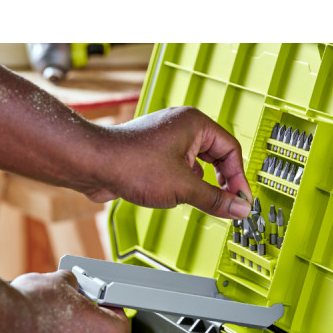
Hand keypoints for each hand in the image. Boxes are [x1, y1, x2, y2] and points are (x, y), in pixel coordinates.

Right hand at [0, 270, 129, 332]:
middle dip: (89, 326)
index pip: (120, 318)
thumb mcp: (62, 281)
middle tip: (72, 310)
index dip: (105, 306)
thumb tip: (71, 286)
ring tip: (53, 323)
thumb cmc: (34, 308)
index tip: (96, 301)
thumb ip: (75, 287)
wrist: (0, 327)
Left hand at [89, 106, 252, 218]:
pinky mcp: (152, 154)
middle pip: (216, 156)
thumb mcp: (183, 187)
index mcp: (194, 123)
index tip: (241, 201)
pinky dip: (182, 184)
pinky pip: (178, 169)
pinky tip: (173, 196)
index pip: (231, 150)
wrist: (91, 164)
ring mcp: (165, 139)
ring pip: (196, 165)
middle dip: (221, 181)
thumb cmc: (130, 163)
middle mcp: (181, 127)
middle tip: (226, 204)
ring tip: (197, 199)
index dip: (239, 178)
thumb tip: (239, 209)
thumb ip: (215, 199)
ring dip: (200, 184)